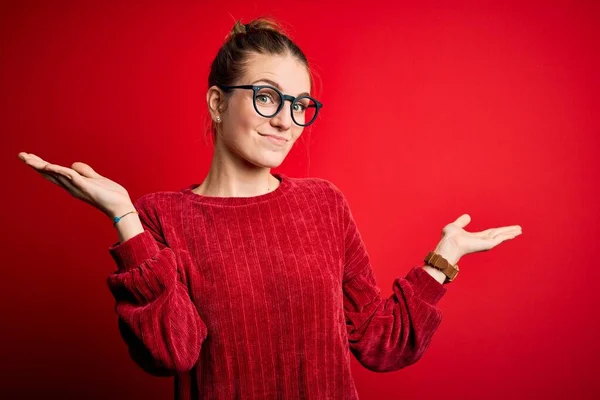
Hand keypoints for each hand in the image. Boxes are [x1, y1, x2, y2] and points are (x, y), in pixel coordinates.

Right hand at [18, 152, 133, 217]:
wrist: (122, 207)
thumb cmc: (111, 195)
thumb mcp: (96, 179)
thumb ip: (85, 172)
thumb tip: (73, 164)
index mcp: (74, 184)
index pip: (54, 173)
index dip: (42, 165)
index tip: (29, 157)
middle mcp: (72, 187)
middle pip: (50, 173)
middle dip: (35, 164)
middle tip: (20, 155)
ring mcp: (77, 187)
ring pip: (55, 174)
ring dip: (41, 165)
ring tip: (27, 158)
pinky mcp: (85, 186)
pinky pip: (69, 176)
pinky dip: (58, 170)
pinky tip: (48, 165)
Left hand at [433, 214, 521, 264]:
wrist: (449, 243)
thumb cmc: (449, 238)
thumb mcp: (456, 226)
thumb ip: (461, 222)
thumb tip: (467, 216)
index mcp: (475, 238)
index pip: (490, 233)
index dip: (499, 230)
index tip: (507, 229)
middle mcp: (482, 241)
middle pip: (498, 234)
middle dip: (508, 232)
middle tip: (519, 229)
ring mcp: (485, 243)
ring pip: (501, 236)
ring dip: (511, 233)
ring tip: (520, 230)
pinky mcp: (487, 244)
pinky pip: (500, 238)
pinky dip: (507, 236)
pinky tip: (515, 233)